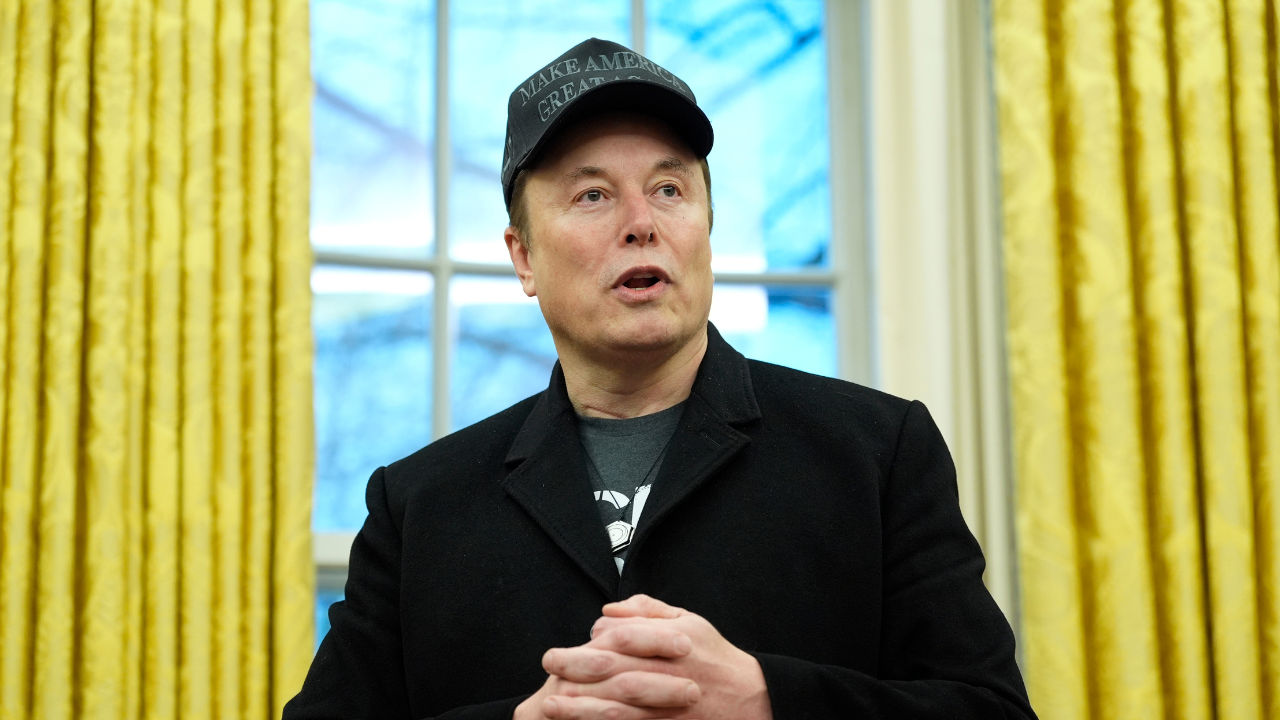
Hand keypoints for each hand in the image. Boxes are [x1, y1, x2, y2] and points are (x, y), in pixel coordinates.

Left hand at [517, 594, 771, 719]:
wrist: (751, 700)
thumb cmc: (717, 659)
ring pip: (618, 707)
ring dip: (581, 707)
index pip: (625, 636)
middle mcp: (669, 673)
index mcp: (674, 642)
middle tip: (550, 664)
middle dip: (576, 667)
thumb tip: (608, 611)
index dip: (594, 640)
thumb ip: (648, 612)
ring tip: (552, 704)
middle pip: (614, 669)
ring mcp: (667, 706)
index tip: (571, 644)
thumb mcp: (690, 621)